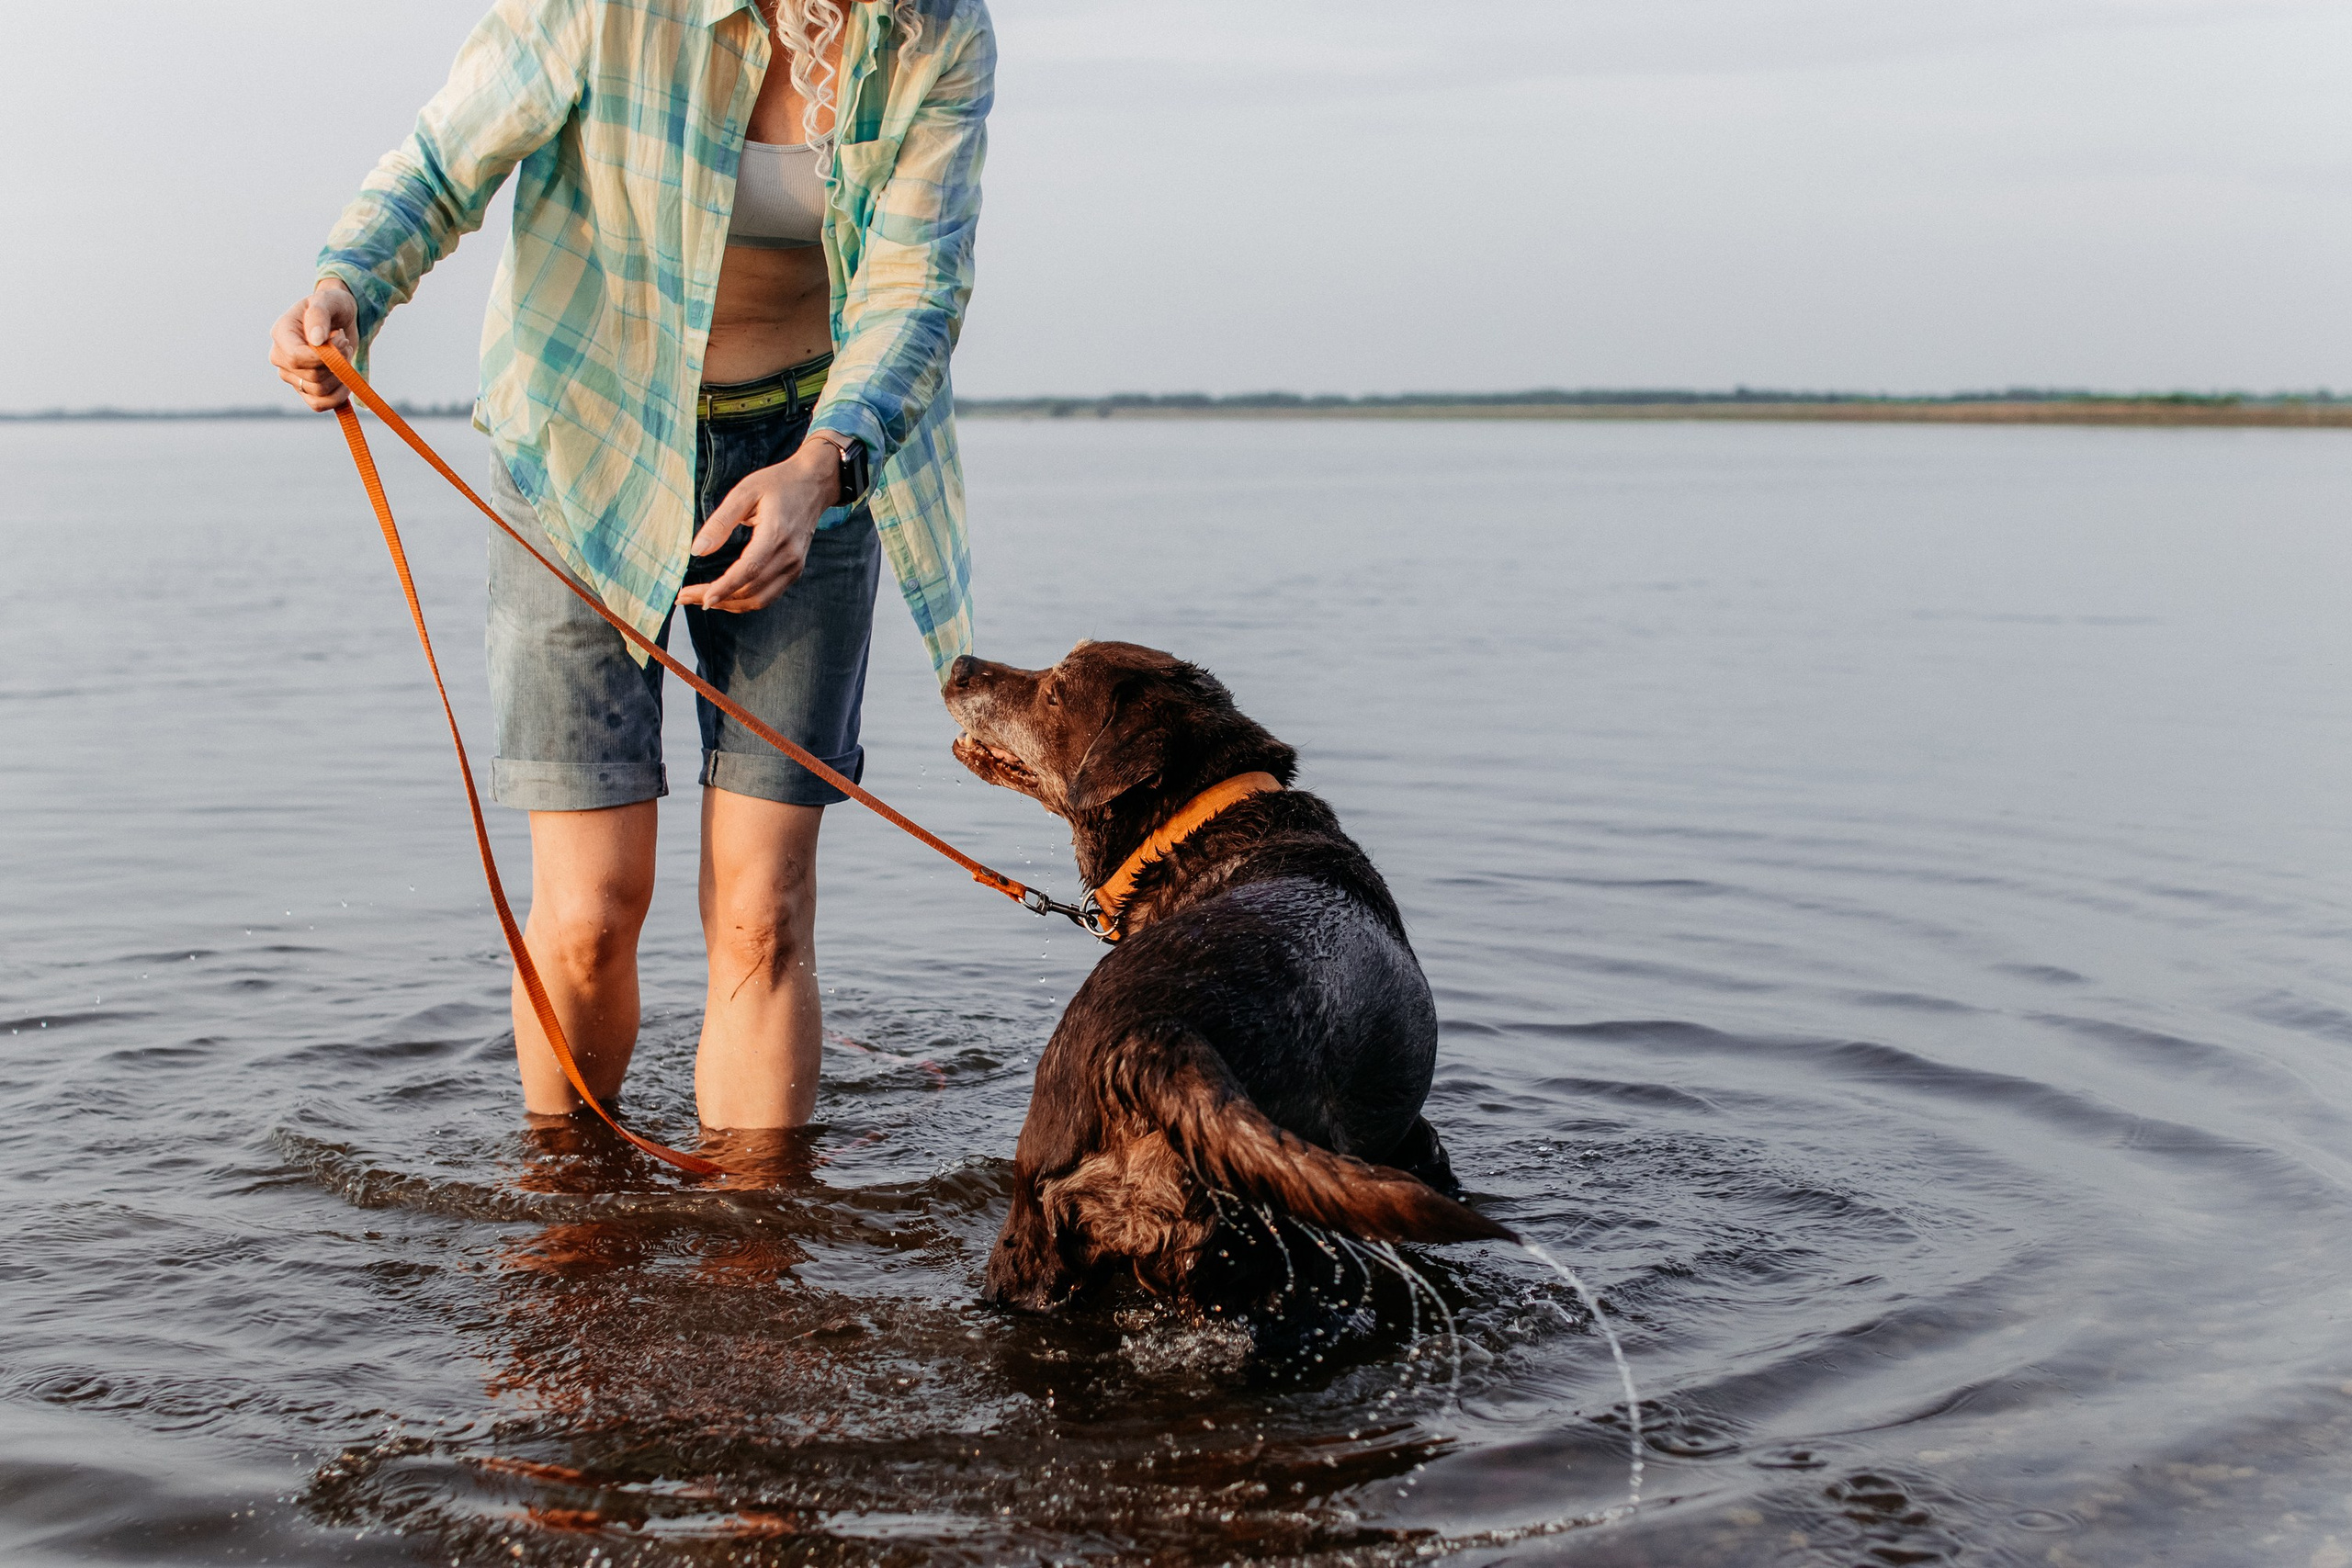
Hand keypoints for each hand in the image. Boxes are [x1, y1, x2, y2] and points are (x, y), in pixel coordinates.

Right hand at [269, 280, 359, 410]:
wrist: (339, 318)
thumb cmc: (332, 306)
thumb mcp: (328, 301)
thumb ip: (320, 315)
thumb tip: (317, 340)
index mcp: (281, 333)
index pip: (297, 358)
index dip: (324, 357)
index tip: (341, 339)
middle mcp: (280, 357)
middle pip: (312, 377)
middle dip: (337, 363)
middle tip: (344, 343)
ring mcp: (291, 375)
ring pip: (319, 392)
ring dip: (341, 377)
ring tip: (344, 355)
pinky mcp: (304, 389)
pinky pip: (319, 404)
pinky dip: (338, 397)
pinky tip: (346, 380)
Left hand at [677, 442, 836, 611]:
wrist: (814, 484)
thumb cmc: (778, 483)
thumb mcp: (744, 492)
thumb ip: (720, 522)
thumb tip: (697, 551)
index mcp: (777, 534)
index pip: (750, 569)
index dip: (725, 587)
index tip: (701, 598)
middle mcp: (790, 556)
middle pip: (750, 590)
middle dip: (717, 598)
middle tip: (684, 596)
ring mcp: (795, 566)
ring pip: (759, 600)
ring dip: (728, 604)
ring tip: (700, 599)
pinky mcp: (794, 571)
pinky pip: (767, 595)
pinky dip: (743, 600)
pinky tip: (723, 595)